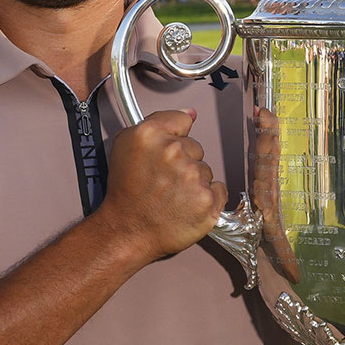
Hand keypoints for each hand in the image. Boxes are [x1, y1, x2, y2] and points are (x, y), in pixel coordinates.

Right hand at [102, 109, 227, 263]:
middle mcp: (173, 152)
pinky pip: (218, 190)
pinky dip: (207, 198)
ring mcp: (193, 176)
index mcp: (151, 135)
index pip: (181, 121)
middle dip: (183, 163)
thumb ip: (159, 122)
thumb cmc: (126, 194)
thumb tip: (189, 114)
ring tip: (172, 197)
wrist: (127, 231)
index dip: (175, 138)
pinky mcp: (208, 200)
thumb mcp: (126, 145)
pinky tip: (187, 205)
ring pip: (205, 171)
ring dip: (194, 183)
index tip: (168, 150)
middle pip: (195, 149)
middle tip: (164, 182)